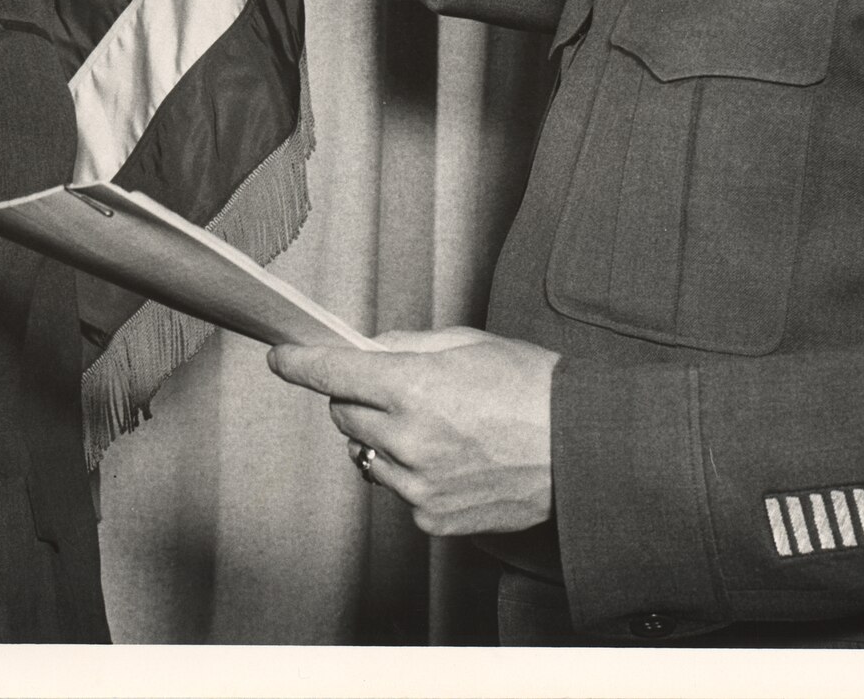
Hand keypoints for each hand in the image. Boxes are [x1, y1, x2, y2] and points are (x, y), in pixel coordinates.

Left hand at [269, 326, 559, 534]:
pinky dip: (413, 473)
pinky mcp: (433, 519)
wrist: (581, 449)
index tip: (283, 358)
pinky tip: (453, 459)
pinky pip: (400, 490)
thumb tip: (367, 350)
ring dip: (386, 438)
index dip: (299, 363)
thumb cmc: (533, 388)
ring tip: (437, 427)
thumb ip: (406, 346)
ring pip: (368, 455)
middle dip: (358, 398)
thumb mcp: (467, 344)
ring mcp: (419, 486)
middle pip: (344, 415)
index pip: (331, 374)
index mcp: (413, 388)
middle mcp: (408, 440)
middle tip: (398, 390)